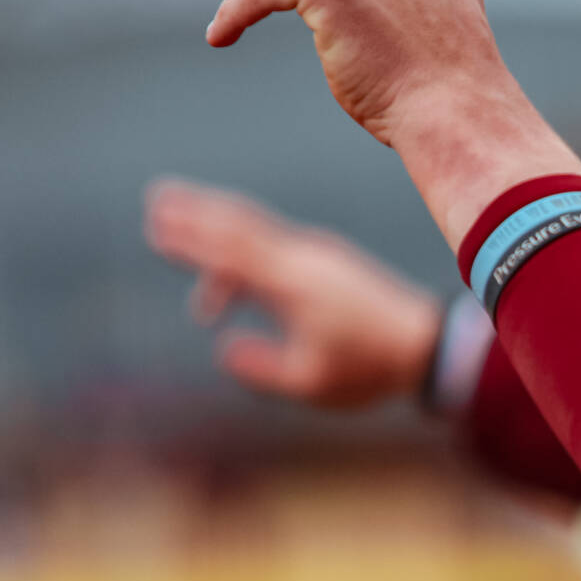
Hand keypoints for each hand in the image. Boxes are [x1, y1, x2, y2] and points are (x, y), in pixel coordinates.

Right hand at [146, 178, 439, 408]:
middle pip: (241, 225)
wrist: (423, 343)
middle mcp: (302, 259)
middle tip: (157, 197)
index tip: (157, 230)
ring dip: (217, 221)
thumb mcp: (311, 382)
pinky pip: (272, 242)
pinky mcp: (324, 259)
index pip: (231, 256)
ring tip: (178, 214)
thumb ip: (263, 369)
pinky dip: (241, 245)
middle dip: (197, 213)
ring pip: (256, 229)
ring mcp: (315, 253)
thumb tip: (224, 350)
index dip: (192, 241)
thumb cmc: (368, 368)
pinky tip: (225, 268)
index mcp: (294, 285)